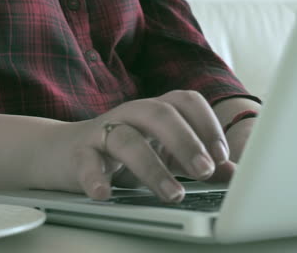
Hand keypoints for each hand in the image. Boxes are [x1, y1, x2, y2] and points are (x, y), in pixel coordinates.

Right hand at [30, 90, 230, 202]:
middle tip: (205, 171)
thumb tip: (232, 173)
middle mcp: (131, 114)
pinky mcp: (78, 152)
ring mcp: (103, 131)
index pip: (186, 101)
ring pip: (126, 138)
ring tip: (173, 194)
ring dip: (152, 167)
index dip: (207, 125)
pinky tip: (104, 194)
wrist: (63, 152)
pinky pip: (86, 161)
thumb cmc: (122, 154)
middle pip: (160, 113)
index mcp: (156, 111)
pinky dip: (95, 178)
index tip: (221, 157)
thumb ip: (194, 161)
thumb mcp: (163, 155)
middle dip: (186, 141)